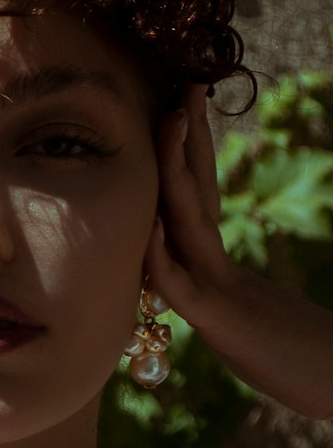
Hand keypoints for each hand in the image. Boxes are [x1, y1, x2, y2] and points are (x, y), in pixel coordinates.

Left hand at [147, 82, 332, 418]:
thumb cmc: (295, 364)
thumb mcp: (240, 330)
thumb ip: (215, 303)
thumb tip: (188, 281)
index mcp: (223, 267)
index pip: (199, 198)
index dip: (187, 151)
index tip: (178, 102)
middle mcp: (223, 268)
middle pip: (198, 192)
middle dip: (186, 138)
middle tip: (184, 83)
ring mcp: (224, 290)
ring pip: (191, 223)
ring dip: (176, 173)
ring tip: (169, 122)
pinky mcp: (224, 322)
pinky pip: (187, 286)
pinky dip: (164, 258)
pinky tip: (151, 227)